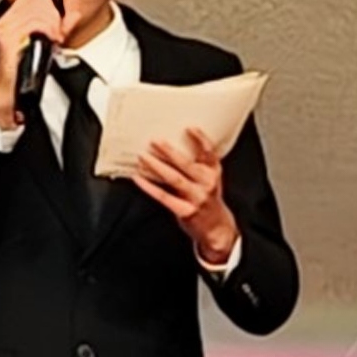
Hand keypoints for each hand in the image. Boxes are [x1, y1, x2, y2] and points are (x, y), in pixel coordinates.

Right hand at [0, 0, 71, 119]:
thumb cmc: (25, 72)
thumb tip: (74, 13)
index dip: (51, 4)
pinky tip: (51, 41)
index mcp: (11, 19)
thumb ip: (60, 27)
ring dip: (52, 24)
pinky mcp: (8, 39)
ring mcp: (6, 29)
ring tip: (54, 38)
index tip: (58, 22)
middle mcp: (6, 21)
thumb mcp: (47, 44)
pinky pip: (34, 24)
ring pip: (38, 10)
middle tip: (57, 32)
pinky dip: (48, 30)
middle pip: (37, 0)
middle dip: (53, 15)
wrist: (10, 95)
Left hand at [132, 128, 237, 263]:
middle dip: (169, 151)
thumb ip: (198, 165)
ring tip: (143, 157)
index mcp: (213, 173)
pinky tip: (139, 178)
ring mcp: (197, 198)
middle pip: (186, 164)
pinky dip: (150, 187)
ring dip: (157, 166)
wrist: (217, 229)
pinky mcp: (186, 211)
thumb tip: (171, 148)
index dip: (200, 139)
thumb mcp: (210, 180)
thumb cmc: (208, 200)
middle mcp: (207, 183)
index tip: (190, 128)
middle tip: (154, 140)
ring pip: (174, 178)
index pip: (209, 153)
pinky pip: (164, 196)